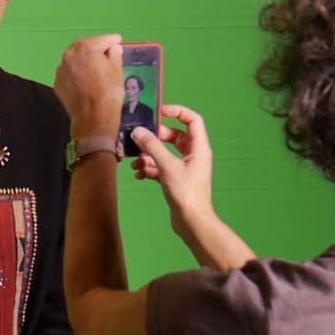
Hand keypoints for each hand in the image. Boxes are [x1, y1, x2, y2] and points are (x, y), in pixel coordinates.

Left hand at [55, 35, 124, 137]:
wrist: (92, 118)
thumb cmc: (108, 93)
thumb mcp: (117, 70)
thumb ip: (114, 55)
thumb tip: (113, 48)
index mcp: (85, 48)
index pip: (101, 40)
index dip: (112, 40)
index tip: (117, 40)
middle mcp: (69, 55)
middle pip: (84, 46)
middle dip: (96, 48)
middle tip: (107, 52)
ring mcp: (61, 70)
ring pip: (75, 59)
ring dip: (84, 60)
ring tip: (96, 67)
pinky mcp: (58, 83)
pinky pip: (69, 73)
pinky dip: (77, 72)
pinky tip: (86, 80)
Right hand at [129, 103, 216, 231]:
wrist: (192, 222)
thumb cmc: (186, 193)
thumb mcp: (167, 166)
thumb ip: (152, 147)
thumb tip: (138, 131)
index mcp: (198, 148)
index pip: (192, 120)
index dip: (177, 112)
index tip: (159, 111)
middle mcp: (193, 155)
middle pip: (174, 136)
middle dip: (155, 137)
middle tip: (141, 139)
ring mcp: (184, 168)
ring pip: (164, 153)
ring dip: (149, 155)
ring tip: (135, 161)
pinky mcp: (175, 179)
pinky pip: (160, 167)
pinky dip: (149, 168)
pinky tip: (139, 174)